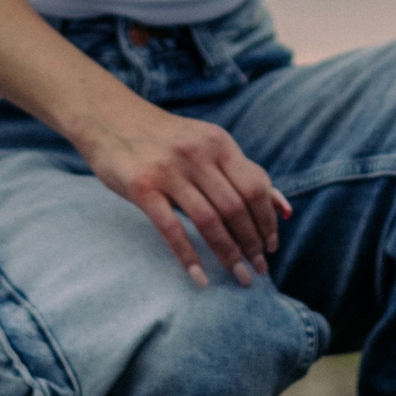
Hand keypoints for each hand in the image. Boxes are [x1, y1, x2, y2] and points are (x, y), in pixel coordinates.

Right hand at [79, 102, 291, 288]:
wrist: (111, 118)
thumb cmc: (167, 139)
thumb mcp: (209, 144)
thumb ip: (243, 173)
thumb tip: (284, 209)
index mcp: (219, 143)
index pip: (256, 186)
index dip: (267, 221)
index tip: (270, 249)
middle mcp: (198, 154)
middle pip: (235, 207)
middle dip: (251, 244)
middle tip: (257, 272)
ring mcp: (169, 171)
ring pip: (209, 221)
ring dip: (228, 254)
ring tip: (239, 277)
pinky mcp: (142, 187)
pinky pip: (171, 228)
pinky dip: (188, 257)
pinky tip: (200, 278)